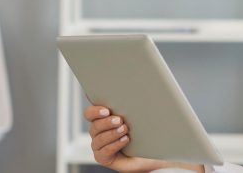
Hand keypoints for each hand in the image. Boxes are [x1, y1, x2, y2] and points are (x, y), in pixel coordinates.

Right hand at [84, 105, 204, 172]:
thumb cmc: (145, 132)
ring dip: (111, 133)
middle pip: (94, 124)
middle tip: (120, 119)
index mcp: (103, 118)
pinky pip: (103, 151)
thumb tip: (144, 86)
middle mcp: (98, 131)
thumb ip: (135, 102)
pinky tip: (125, 140)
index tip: (106, 109)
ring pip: (98, 138)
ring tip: (125, 129)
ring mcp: (99, 144)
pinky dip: (114, 144)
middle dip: (106, 121)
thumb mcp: (140, 115)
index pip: (91, 112)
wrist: (151, 153)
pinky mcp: (103, 157)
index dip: (95, 109)